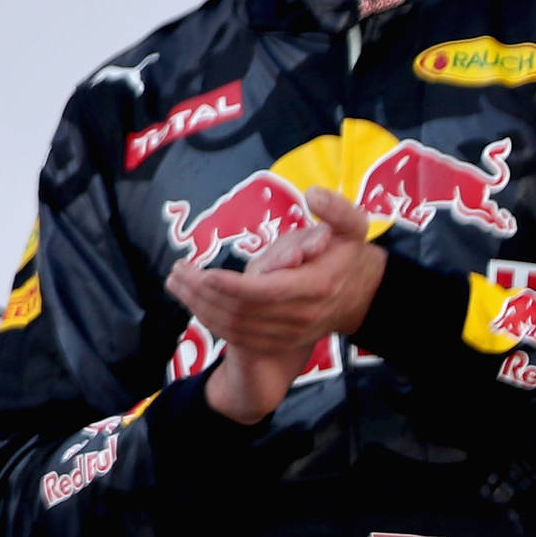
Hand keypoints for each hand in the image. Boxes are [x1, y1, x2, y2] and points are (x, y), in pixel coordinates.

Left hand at [170, 186, 384, 421]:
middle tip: (177, 271)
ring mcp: (290, 333)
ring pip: (235, 327)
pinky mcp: (279, 342)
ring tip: (176, 282)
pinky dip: (212, 322)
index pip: (266, 292)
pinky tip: (194, 302)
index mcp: (316, 285)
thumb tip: (314, 194)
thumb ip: (336, 210)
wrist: (359, 294)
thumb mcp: (352, 226)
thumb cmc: (345, 252)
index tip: (203, 273)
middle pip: (242, 311)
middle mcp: (301, 315)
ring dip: (200, 307)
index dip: (231, 286)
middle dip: (204, 293)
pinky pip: (238, 338)